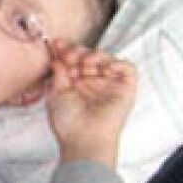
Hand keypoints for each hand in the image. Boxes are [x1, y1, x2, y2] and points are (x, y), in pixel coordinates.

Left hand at [45, 38, 136, 167]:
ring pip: (107, 59)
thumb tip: (56, 56)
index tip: (55, 44)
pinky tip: (105, 67)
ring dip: (95, 55)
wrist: (83, 139)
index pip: (73, 61)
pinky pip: (128, 69)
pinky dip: (118, 63)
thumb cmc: (68, 122)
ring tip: (84, 62)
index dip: (65, 51)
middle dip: (77, 51)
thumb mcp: (56, 93)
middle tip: (68, 54)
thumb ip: (59, 73)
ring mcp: (109, 85)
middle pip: (89, 57)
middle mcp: (92, 83)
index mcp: (75, 84)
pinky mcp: (125, 89)